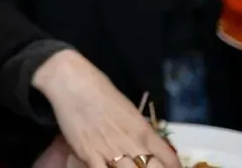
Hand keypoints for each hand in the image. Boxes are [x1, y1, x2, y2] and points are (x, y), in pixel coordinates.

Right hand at [32, 50, 179, 167]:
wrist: (73, 83)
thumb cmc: (100, 90)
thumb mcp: (128, 110)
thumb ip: (138, 130)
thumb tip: (145, 144)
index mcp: (143, 130)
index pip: (169, 159)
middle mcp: (132, 143)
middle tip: (145, 167)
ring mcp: (111, 150)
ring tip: (127, 167)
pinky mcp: (89, 154)